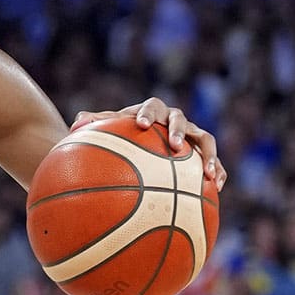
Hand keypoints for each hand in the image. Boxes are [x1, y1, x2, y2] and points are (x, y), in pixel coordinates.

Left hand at [71, 96, 227, 190]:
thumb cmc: (121, 138)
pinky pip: (215, 162)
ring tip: (206, 172)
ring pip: (205, 140)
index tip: (139, 124)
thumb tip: (76, 123)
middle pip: (182, 120)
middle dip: (180, 131)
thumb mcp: (108, 132)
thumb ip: (94, 124)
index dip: (147, 114)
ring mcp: (192, 137)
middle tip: (175, 146)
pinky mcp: (202, 154)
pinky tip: (216, 187)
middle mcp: (175, 121)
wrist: (140, 145)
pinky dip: (218, 172)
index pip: (152, 107)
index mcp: (152, 112)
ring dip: (208, 154)